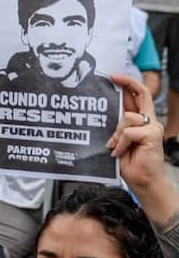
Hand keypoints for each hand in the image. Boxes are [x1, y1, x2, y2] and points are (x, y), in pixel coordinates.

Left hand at [107, 74, 164, 192]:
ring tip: (114, 147)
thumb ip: (117, 124)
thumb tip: (105, 108)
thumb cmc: (129, 162)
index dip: (128, 83)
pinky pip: (129, 132)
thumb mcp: (118, 138)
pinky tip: (119, 152)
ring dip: (116, 133)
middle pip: (142, 94)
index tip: (113, 76)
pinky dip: (121, 142)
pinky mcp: (152, 135)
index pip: (138, 95)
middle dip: (126, 82)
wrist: (142, 181)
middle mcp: (149, 121)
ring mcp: (152, 127)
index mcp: (140, 120)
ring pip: (127, 117)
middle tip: (111, 77)